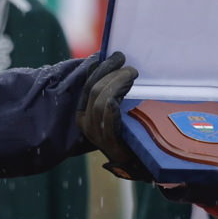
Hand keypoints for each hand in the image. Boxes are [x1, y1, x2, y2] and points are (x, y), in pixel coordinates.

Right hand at [77, 51, 150, 179]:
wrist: (134, 161)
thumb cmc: (126, 131)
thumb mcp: (115, 109)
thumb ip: (112, 92)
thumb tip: (118, 65)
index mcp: (83, 113)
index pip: (88, 85)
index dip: (102, 68)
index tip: (116, 56)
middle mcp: (86, 123)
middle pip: (94, 91)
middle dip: (111, 74)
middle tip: (128, 66)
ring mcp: (97, 134)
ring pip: (101, 102)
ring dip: (117, 84)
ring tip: (131, 74)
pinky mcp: (110, 143)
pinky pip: (108, 120)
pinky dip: (113, 106)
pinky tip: (121, 95)